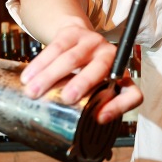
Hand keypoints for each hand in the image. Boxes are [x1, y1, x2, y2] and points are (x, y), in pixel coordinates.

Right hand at [19, 25, 142, 122]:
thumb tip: (82, 128)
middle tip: (67, 98)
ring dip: (50, 76)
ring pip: (71, 58)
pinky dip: (39, 64)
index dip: (120, 107)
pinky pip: (55, 48)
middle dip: (82, 83)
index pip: (132, 94)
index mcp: (121, 77)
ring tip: (34, 92)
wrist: (77, 36)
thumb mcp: (96, 87)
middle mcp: (110, 57)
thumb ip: (92, 104)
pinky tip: (28, 76)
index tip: (100, 118)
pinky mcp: (73, 33)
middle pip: (99, 69)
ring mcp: (92, 42)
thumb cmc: (87, 71)